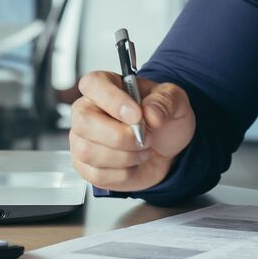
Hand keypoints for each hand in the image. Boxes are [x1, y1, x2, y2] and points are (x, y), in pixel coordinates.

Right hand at [69, 71, 195, 191]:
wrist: (165, 149)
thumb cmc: (162, 119)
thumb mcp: (175, 101)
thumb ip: (165, 101)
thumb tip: (150, 112)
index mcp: (105, 84)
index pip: (92, 85)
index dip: (111, 100)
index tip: (136, 114)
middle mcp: (87, 109)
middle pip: (84, 122)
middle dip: (119, 136)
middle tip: (145, 137)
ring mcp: (82, 139)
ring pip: (88, 151)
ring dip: (125, 156)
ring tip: (142, 149)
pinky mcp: (85, 166)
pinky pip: (96, 174)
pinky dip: (123, 173)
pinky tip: (132, 163)